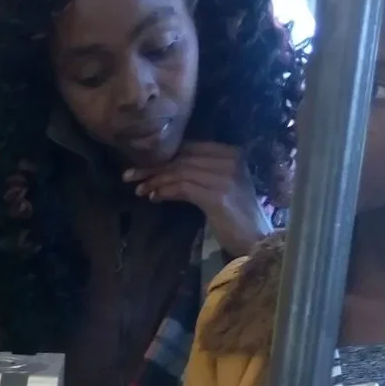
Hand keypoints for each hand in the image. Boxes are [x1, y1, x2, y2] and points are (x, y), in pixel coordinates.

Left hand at [125, 142, 270, 259]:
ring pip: (180, 172)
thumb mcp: (217, 188)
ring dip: (155, 180)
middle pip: (182, 157)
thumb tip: (162, 173)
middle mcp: (230, 160)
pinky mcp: (218, 196)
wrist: (255, 238)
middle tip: (129, 176)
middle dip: (153, 167)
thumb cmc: (234, 215)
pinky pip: (183, 188)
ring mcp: (225, 177)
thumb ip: (197, 175)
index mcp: (232, 153)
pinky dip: (166, 191)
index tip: (142, 164)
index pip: (190, 147)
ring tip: (139, 190)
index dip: (163, 154)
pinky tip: (154, 197)